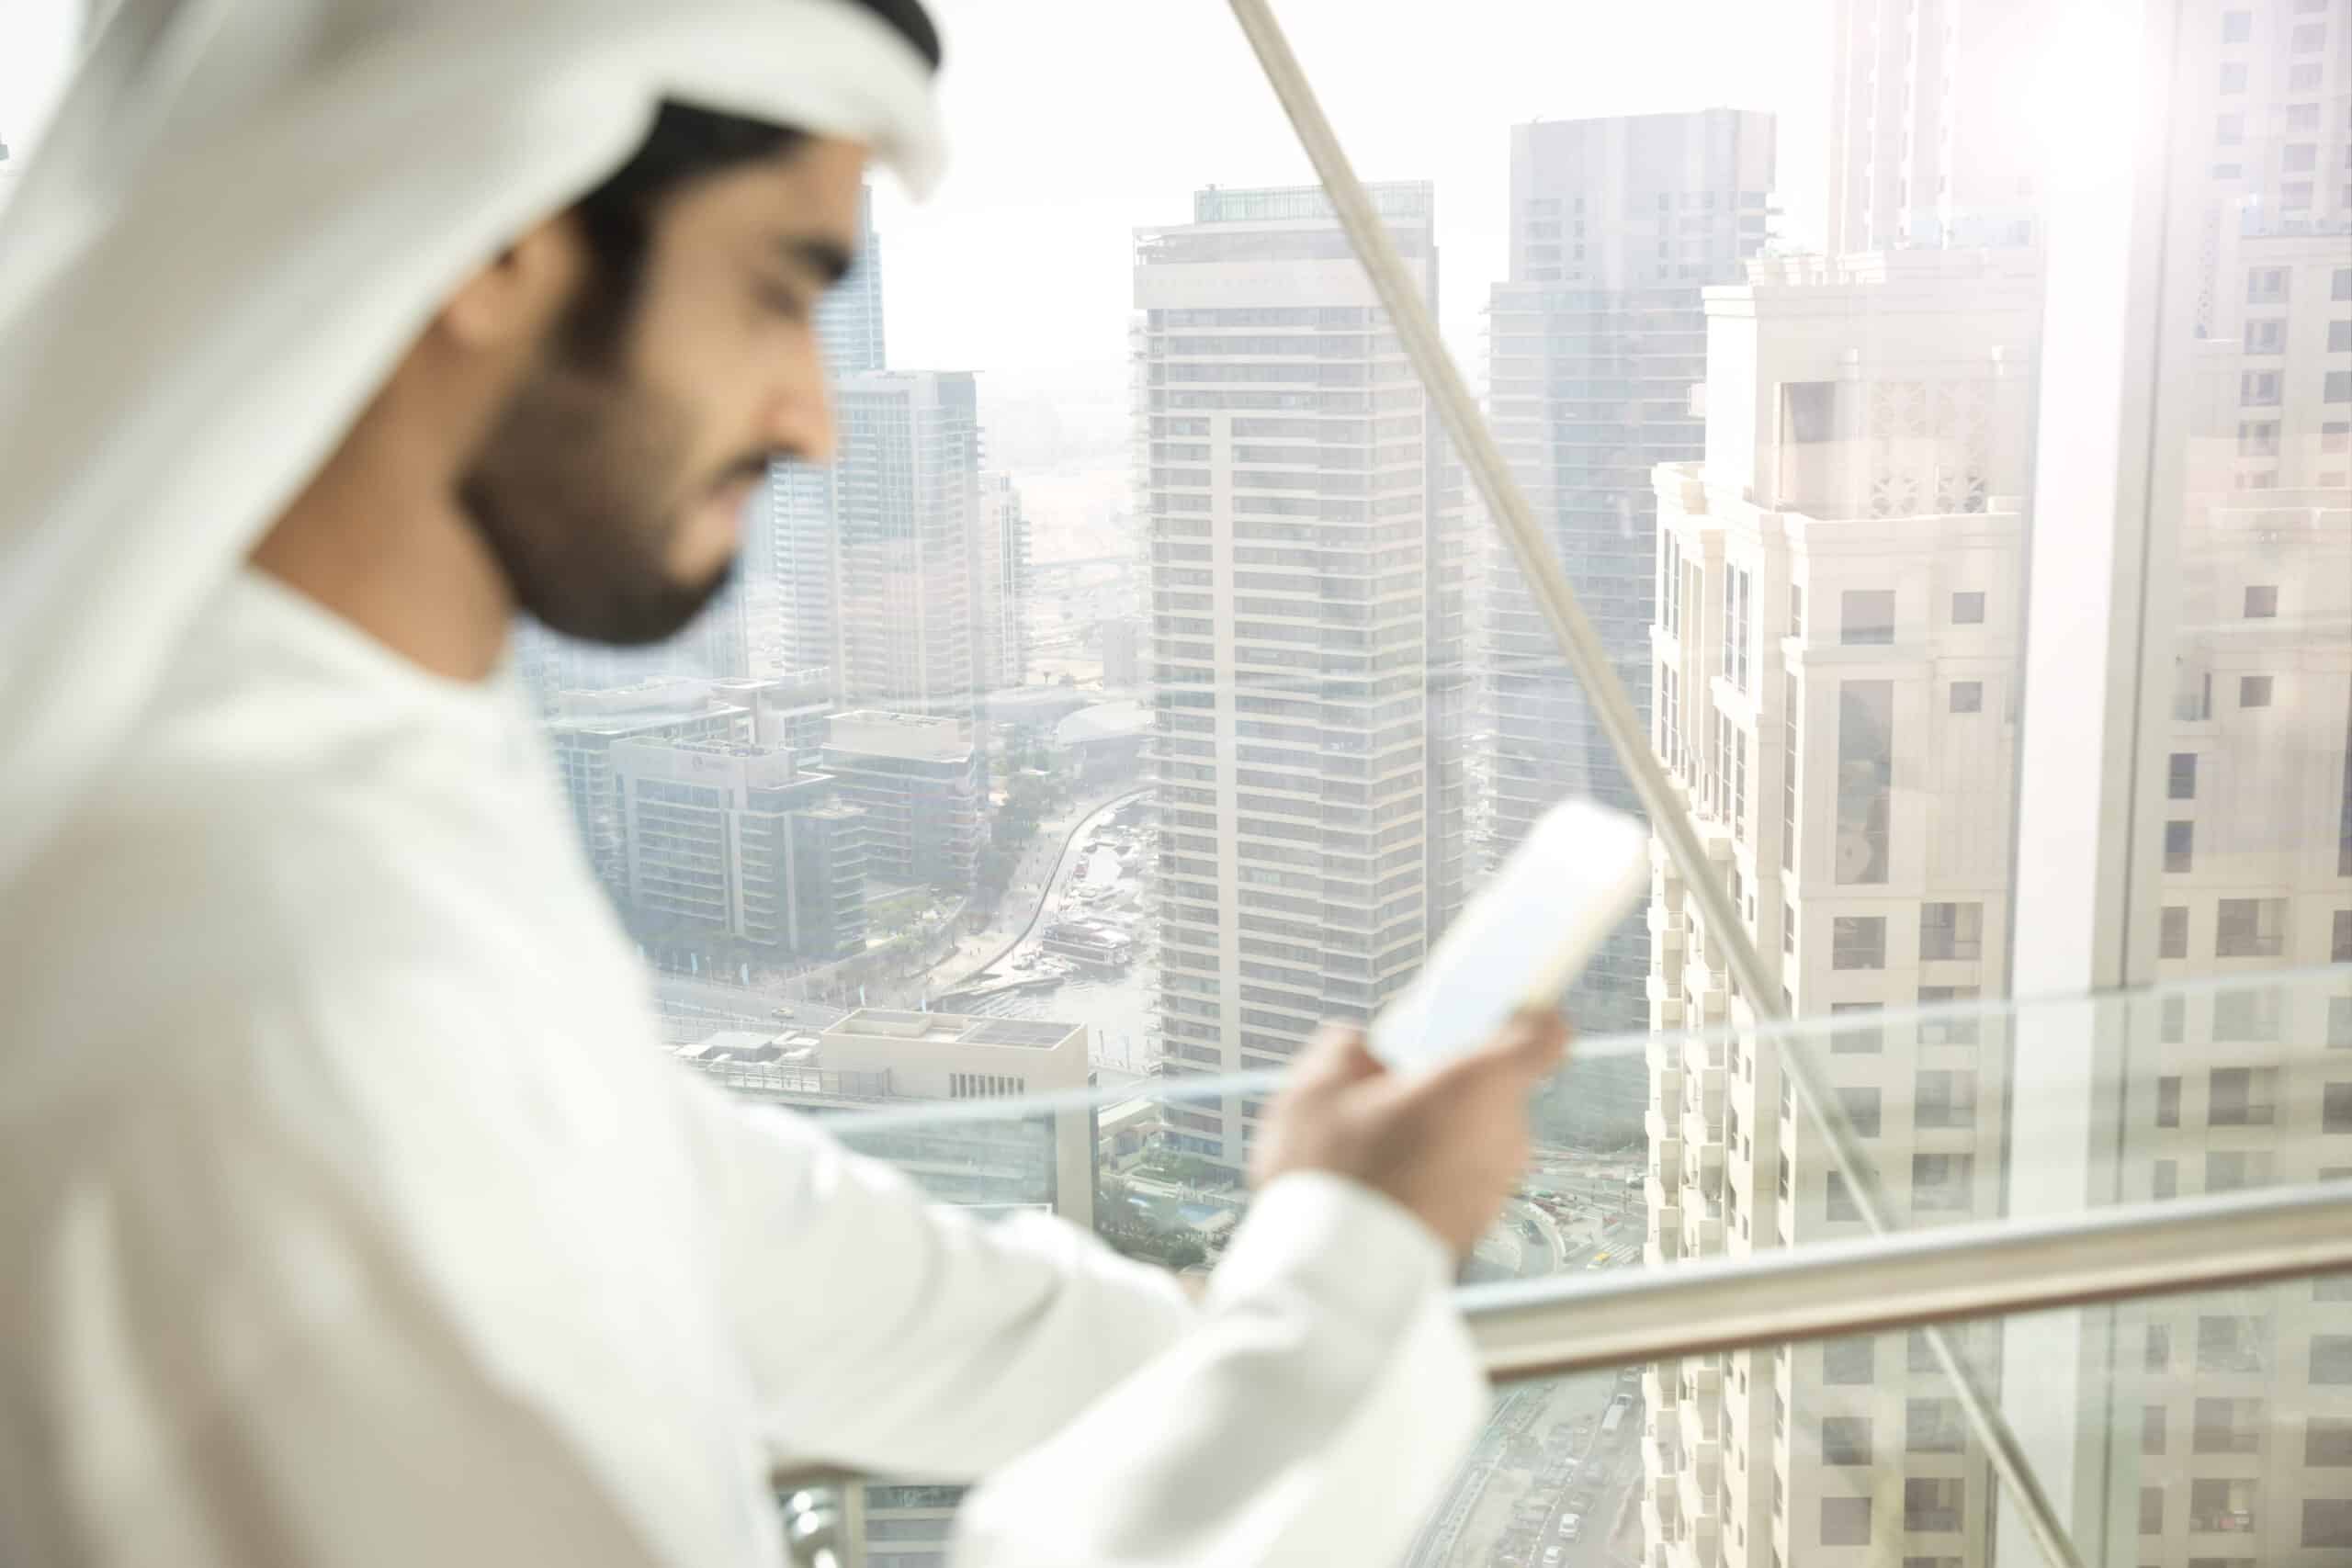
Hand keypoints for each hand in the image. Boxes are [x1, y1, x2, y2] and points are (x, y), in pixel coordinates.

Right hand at [1247, 1010, 1570, 1260]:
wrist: (1334, 1274)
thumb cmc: (1332, 1176)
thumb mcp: (1315, 1087)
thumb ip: (1347, 1051)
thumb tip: (1358, 1051)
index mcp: (1479, 1084)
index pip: (1544, 1035)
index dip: (1525, 1017)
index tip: (1495, 1011)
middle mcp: (1503, 1135)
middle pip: (1498, 1087)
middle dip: (1455, 1081)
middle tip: (1399, 1083)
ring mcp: (1495, 1185)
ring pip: (1480, 1134)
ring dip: (1444, 1129)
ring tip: (1380, 1140)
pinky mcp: (1478, 1223)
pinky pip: (1465, 1176)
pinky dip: (1437, 1170)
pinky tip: (1385, 1179)